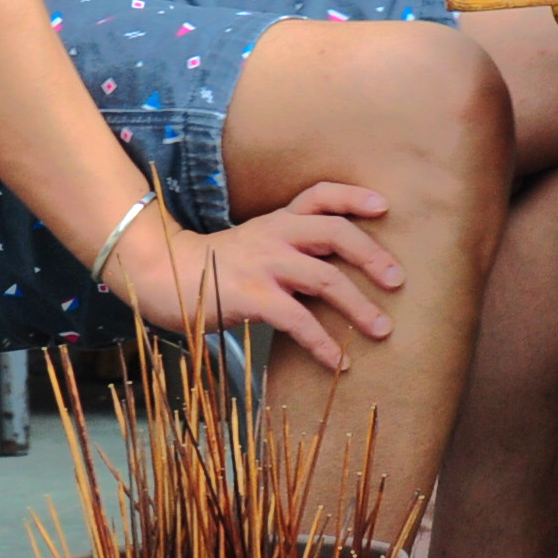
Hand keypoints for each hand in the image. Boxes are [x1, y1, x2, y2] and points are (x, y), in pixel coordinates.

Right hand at [107, 183, 405, 371]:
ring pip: (326, 280)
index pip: (321, 195)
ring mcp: (265, 265)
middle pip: (336, 233)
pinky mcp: (253, 297)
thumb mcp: (252, 243)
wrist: (160, 276)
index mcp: (277, 220)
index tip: (385, 206)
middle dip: (373, 255)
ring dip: (360, 307)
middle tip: (398, 280)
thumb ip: (287, 247)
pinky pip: (298, 320)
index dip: (355, 196)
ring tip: (383, 330)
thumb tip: (332, 272)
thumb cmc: (212, 267)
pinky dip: (323, 343)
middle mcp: (276, 236)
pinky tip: (338, 362)